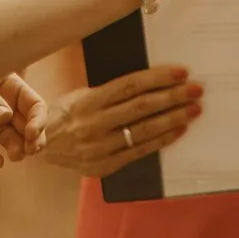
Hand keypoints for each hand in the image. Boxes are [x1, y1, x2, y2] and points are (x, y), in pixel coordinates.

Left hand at [0, 73, 48, 169]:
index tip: (32, 133)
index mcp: (9, 87)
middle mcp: (2, 106)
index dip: (38, 120)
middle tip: (30, 150)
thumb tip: (6, 117)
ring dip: (15, 148)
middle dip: (33, 139)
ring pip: (9, 139)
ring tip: (13, 155)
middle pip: (26, 125)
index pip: (34, 105)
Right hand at [41, 66, 202, 178]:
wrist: (42, 147)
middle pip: (141, 107)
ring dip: (173, 119)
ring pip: (144, 130)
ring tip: (193, 109)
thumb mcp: (80, 95)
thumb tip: (149, 81)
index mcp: (88, 101)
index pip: (130, 85)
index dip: (158, 78)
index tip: (181, 72)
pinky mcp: (105, 165)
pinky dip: (161, 140)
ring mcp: (100, 147)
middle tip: (196, 90)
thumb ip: (111, 92)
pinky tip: (178, 130)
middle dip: (173, 97)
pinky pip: (139, 151)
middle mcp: (94, 124)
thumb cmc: (65, 114)